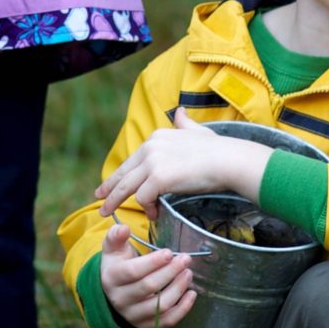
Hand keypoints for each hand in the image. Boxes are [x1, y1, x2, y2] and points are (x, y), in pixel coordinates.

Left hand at [95, 108, 268, 220]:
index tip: (111, 183)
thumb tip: (179, 112)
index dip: (121, 173)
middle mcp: (151, 147)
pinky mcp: (159, 178)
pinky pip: (144, 198)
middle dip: (109, 188)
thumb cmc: (219, 149)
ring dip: (117, 202)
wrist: (229, 159)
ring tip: (109, 213)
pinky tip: (154, 215)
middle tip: (99, 200)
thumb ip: (185, 124)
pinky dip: (147, 208)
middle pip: (124, 172)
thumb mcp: (197, 131)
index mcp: (157, 136)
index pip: (133, 159)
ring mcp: (153, 162)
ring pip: (126, 187)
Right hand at [99, 218, 200, 327]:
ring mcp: (132, 314)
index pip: (134, 271)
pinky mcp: (145, 325)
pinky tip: (192, 293)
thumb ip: (116, 236)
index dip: (154, 262)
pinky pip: (167, 321)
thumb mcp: (112, 249)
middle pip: (149, 287)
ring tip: (188, 273)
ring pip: (160, 306)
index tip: (169, 252)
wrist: (112, 292)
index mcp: (112, 277)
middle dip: (170, 272)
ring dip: (178, 288)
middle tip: (185, 259)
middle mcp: (120, 299)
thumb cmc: (117, 265)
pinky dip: (183, 309)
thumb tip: (123, 227)